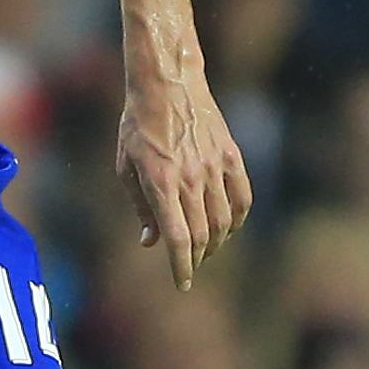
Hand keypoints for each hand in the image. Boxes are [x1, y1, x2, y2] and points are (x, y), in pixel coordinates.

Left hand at [116, 69, 251, 290]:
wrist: (167, 84)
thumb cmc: (138, 125)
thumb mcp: (126, 166)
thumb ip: (141, 207)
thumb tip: (151, 242)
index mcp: (160, 183)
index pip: (178, 238)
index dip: (181, 267)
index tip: (183, 284)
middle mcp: (190, 178)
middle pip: (202, 235)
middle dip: (195, 258)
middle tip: (189, 266)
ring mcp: (214, 167)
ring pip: (223, 220)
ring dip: (216, 242)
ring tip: (205, 249)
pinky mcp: (232, 155)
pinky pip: (243, 197)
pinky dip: (238, 218)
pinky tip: (229, 226)